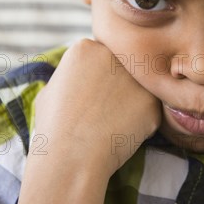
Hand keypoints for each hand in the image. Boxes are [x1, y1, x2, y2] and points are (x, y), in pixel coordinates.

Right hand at [18, 39, 160, 203]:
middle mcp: (113, 54)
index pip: (100, 55)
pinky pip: (149, 107)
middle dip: (118, 83)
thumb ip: (73, 75)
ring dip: (131, 100)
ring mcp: (135, 75)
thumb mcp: (51, 89)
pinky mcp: (151, 99)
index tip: (90, 96)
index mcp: (85, 46)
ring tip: (111, 121)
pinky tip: (122, 131)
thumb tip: (83, 76)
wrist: (71, 157)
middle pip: (122, 65)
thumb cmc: (54, 128)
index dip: (96, 78)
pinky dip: (140, 121)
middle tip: (105, 108)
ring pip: (138, 85)